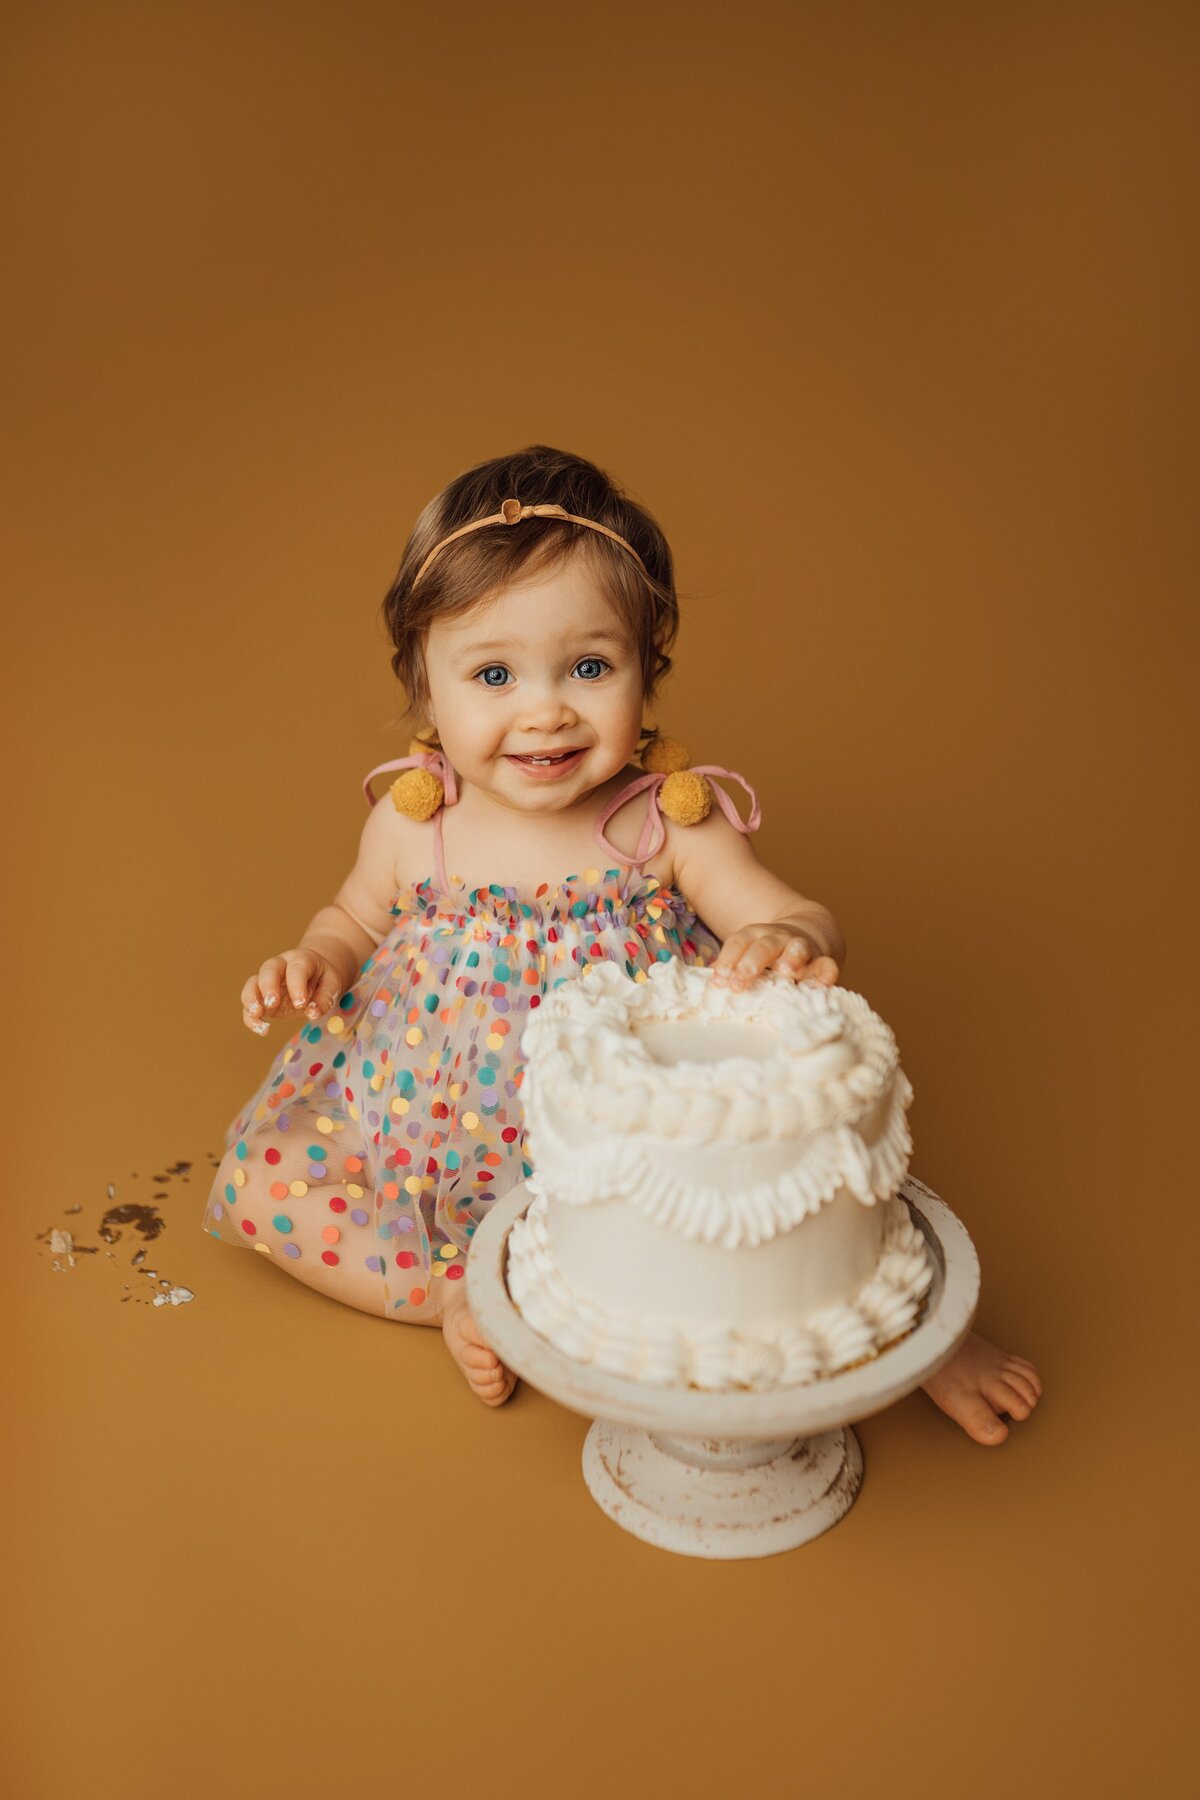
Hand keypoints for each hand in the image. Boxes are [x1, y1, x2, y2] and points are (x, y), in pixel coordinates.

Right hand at [240, 949, 344, 1034]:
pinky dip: (251, 1017)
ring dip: (251, 1000)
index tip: (301, 1004)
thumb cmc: (324, 979)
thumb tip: (312, 1013)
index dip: (296, 985)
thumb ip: (326, 999)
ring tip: (257, 1015)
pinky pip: (250, 1005)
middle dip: (268, 986)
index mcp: (301, 959)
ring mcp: (267, 981)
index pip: (296, 968)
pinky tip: (261, 1029)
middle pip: (268, 969)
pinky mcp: (261, 999)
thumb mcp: (333, 985)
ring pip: (252, 984)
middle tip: (273, 1003)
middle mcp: (280, 966)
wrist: (316, 976)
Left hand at [710, 923, 839, 990]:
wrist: (805, 935)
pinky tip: (819, 987)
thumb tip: (710, 980)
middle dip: (752, 962)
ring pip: (798, 948)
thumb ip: (732, 967)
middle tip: (740, 980)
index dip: (728, 960)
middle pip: (764, 946)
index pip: (738, 943)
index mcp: (755, 936)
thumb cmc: (768, 955)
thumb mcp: (748, 954)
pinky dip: (825, 975)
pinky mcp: (823, 961)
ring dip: (792, 958)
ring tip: (786, 971)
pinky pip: (827, 966)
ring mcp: (802, 947)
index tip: (720, 980)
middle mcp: (778, 938)